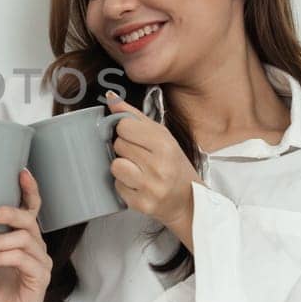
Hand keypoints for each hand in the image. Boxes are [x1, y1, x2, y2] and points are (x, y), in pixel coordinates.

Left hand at [0, 170, 49, 301]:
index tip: (21, 172)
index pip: (30, 209)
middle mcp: (34, 247)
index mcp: (20, 239)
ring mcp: (39, 262)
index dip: (29, 190)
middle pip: (28, 219)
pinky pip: (22, 259)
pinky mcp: (40, 278)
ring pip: (23, 239)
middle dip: (7, 212)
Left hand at [105, 92, 202, 235]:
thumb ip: (135, 116)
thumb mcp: (163, 137)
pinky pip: (117, 186)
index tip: (137, 138)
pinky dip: (124, 185)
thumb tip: (110, 97)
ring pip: (115, 165)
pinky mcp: (140, 204)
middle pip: (118, 145)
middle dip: (126, 149)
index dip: (127, 130)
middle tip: (141, 157)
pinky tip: (138, 185)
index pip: (124, 126)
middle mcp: (159, 167)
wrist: (189, 201)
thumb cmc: (175, 166)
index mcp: (165, 145)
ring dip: (122, 167)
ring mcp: (150, 187)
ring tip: (138, 170)